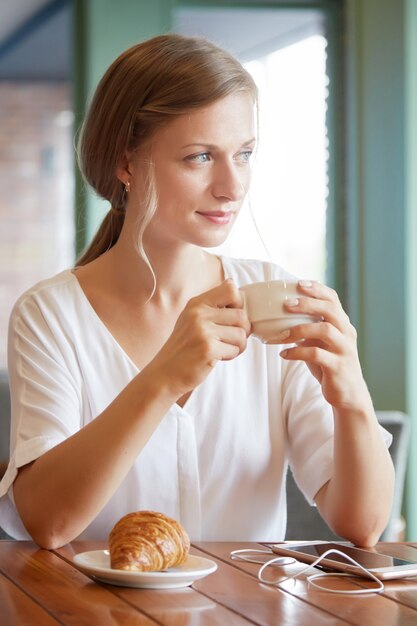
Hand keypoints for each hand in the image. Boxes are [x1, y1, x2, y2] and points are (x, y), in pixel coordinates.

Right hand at [147, 279, 249, 397]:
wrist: (165, 373)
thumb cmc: (183, 348)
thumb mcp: (192, 318)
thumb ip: (212, 304)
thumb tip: (233, 286)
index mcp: (197, 303)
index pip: (231, 290)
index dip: (239, 304)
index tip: (232, 318)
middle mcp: (199, 314)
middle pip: (241, 315)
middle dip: (242, 331)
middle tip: (230, 339)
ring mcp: (202, 331)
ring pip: (242, 334)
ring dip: (238, 345)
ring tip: (223, 348)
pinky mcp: (207, 349)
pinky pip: (235, 349)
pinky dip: (230, 356)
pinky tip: (217, 357)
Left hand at [278, 280, 369, 410]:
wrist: (348, 395)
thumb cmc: (330, 365)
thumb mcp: (319, 344)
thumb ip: (307, 329)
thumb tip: (279, 318)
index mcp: (342, 325)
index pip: (333, 299)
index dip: (317, 289)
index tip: (298, 283)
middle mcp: (346, 334)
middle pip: (330, 310)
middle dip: (308, 303)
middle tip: (288, 304)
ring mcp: (344, 349)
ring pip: (325, 330)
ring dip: (300, 328)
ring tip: (282, 334)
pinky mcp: (338, 366)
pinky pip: (317, 354)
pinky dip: (297, 352)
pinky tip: (284, 354)